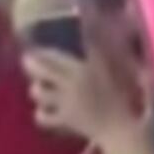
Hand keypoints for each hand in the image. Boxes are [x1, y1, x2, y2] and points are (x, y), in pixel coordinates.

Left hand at [25, 30, 136, 149]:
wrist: (122, 127)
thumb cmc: (126, 94)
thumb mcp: (118, 65)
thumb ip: (101, 47)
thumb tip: (91, 26)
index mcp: (83, 68)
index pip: (56, 56)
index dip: (43, 51)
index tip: (36, 46)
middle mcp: (70, 83)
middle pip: (44, 71)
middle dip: (32, 64)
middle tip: (26, 60)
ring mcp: (66, 103)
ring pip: (40, 93)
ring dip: (36, 88)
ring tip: (37, 86)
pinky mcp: (65, 120)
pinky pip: (44, 117)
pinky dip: (41, 113)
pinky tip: (42, 111)